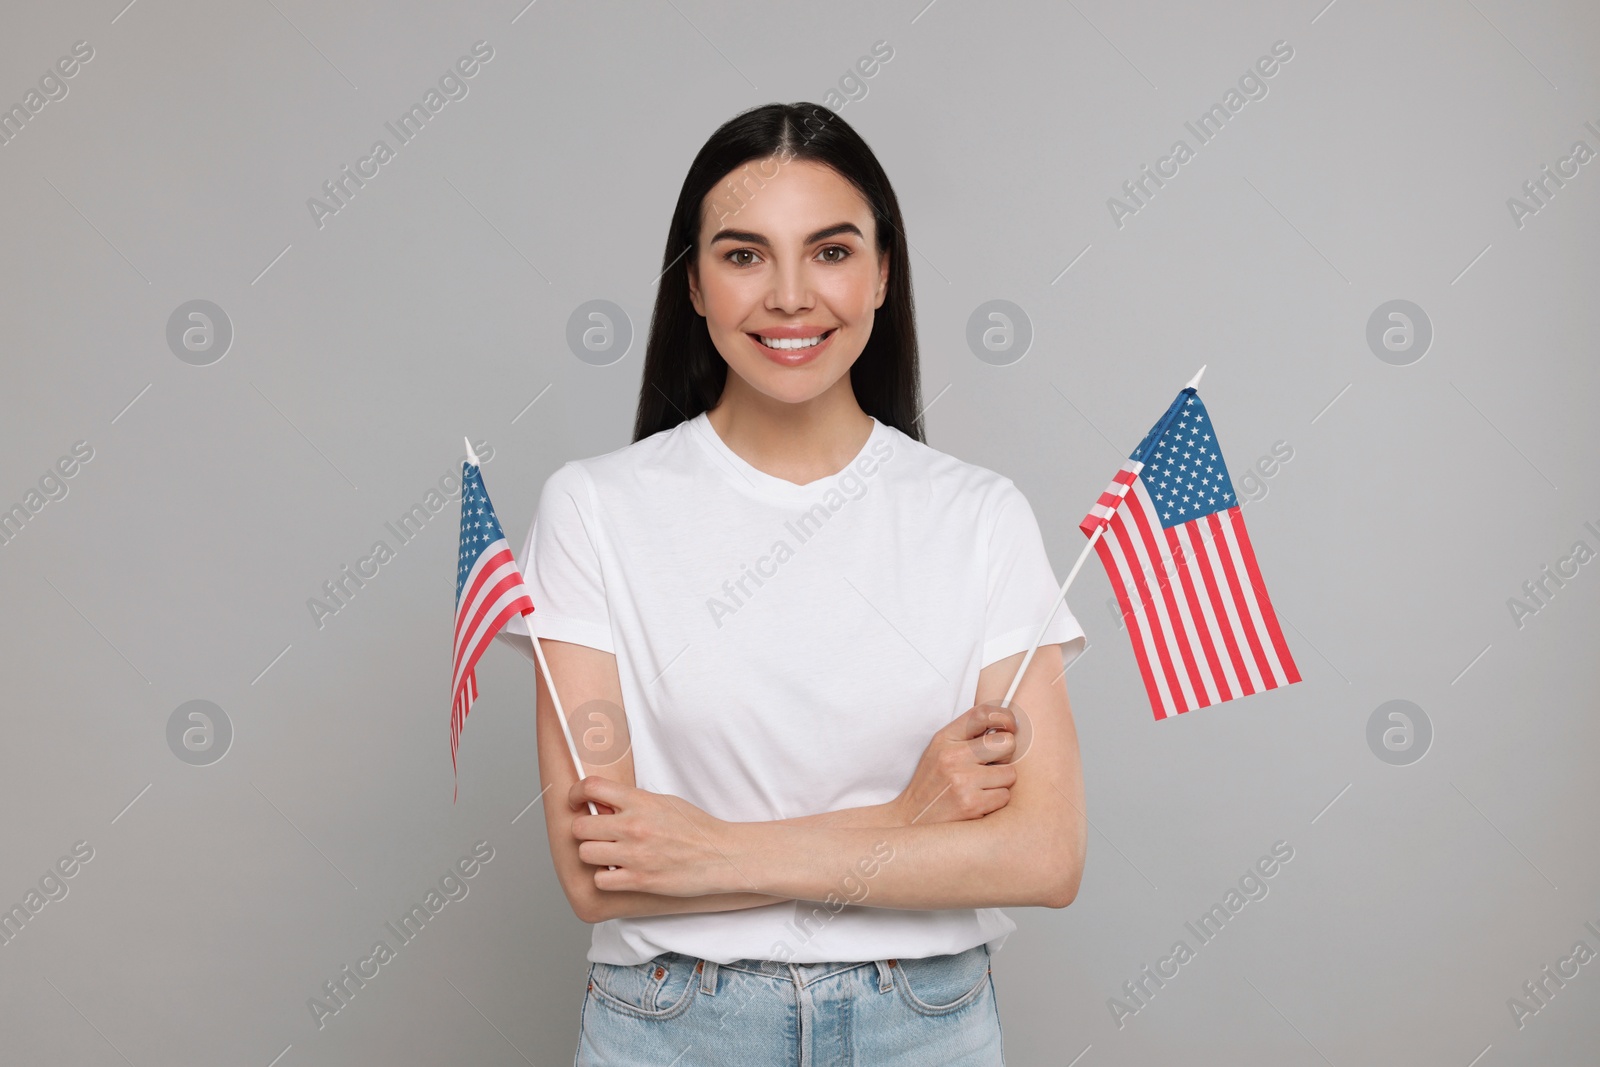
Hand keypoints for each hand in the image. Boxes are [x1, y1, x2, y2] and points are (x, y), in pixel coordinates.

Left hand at [568, 776, 750, 896]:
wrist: (721, 855)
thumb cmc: (696, 828)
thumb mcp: (664, 802)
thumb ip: (633, 802)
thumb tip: (604, 803)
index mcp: (640, 801)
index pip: (591, 787)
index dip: (576, 793)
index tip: (576, 801)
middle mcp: (633, 826)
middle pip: (580, 826)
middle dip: (585, 830)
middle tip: (596, 834)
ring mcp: (634, 855)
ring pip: (585, 853)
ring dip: (593, 855)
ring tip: (608, 855)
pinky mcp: (639, 880)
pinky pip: (600, 880)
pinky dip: (606, 878)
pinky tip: (618, 873)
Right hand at [892, 703, 1019, 824]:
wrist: (911, 819)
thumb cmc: (932, 783)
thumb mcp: (939, 750)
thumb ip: (966, 736)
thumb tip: (1007, 727)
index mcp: (944, 739)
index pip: (981, 714)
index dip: (1004, 716)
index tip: (1010, 726)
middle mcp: (953, 756)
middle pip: (1006, 743)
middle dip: (1005, 756)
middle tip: (991, 766)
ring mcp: (962, 780)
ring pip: (1010, 773)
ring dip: (1000, 782)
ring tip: (981, 787)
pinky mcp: (972, 804)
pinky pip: (1005, 796)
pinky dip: (996, 801)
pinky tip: (979, 802)